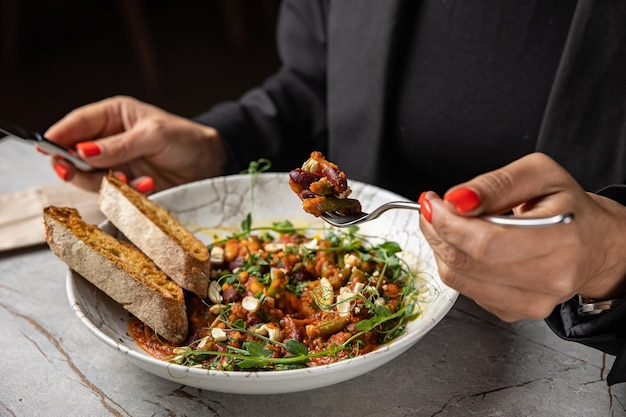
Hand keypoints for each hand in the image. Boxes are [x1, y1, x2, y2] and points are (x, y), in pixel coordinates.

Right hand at [45, 96, 227, 192]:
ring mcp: (117, 162)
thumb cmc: (185, 139)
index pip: (77, 123)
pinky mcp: (127, 183)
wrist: (210, 163)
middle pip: (74, 154)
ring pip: (90, 176)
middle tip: (76, 171)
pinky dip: (126, 192)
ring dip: (106, 181)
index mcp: (113, 115)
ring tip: (129, 178)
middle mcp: (110, 139)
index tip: (47, 148)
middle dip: (75, 165)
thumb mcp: (153, 136)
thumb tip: (83, 151)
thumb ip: (118, 146)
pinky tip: (146, 185)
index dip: (59, 135)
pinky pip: (113, 191)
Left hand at [418, 152, 625, 320]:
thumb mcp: (539, 174)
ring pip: (458, 278)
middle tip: (432, 208)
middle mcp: (550, 278)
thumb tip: (456, 199)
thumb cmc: (567, 206)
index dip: (448, 223)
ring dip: (440, 246)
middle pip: (466, 262)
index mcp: (562, 240)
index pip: (486, 243)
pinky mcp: (513, 312)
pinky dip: (454, 263)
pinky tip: (466, 245)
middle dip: (437, 230)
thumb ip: (495, 184)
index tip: (433, 202)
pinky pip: (464, 288)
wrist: (594, 244)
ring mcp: (531, 302)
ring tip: (446, 223)